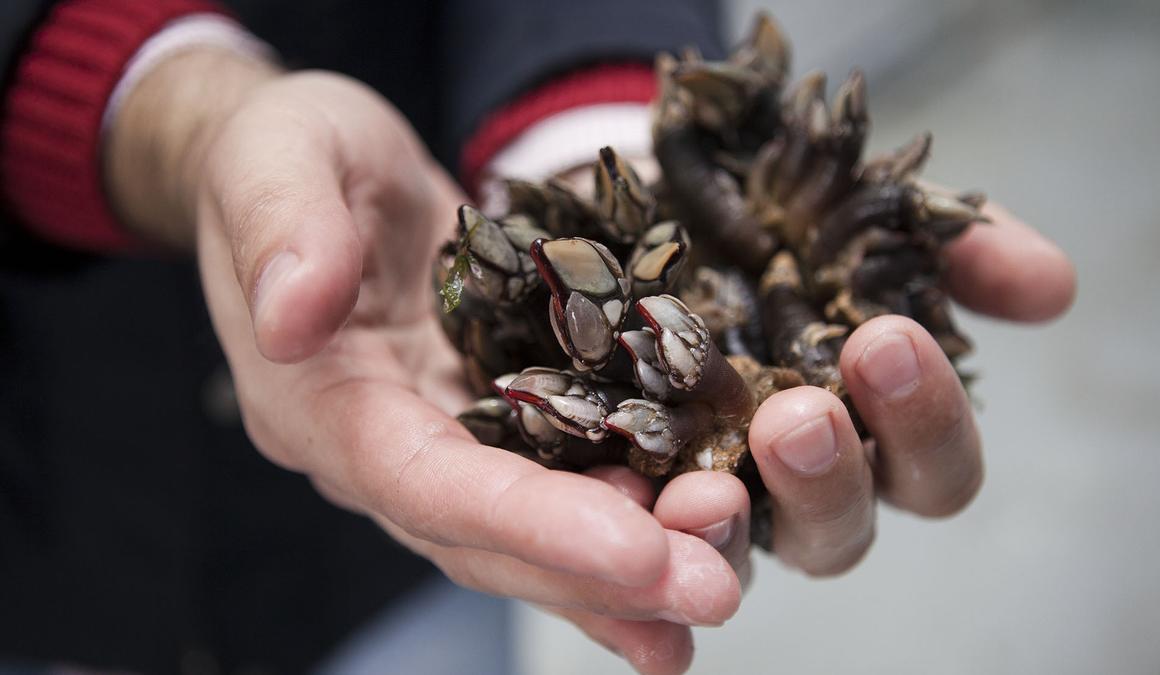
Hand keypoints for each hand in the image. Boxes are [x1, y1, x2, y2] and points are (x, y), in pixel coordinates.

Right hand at [107, 52, 736, 673]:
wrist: (308, 168)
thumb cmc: (284, 149)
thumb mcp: (275, 154)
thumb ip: (281, 224)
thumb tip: (292, 314)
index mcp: (322, 400)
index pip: (426, 481)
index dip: (527, 523)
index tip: (634, 550)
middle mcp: (382, 447)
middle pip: (489, 537)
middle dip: (599, 573)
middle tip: (710, 590)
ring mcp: (442, 438)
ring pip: (530, 532)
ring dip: (624, 572)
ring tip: (715, 589)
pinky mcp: (494, 414)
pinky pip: (560, 479)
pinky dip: (625, 522)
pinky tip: (694, 545)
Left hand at [651, 202, 1075, 580]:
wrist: (647, 194)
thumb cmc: (775, 216)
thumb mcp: (863, 208)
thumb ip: (953, 247)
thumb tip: (1050, 284)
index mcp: (873, 432)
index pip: (932, 470)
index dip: (925, 422)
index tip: (888, 338)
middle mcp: (793, 483)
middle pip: (838, 532)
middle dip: (826, 480)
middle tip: (798, 417)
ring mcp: (706, 491)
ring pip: (729, 556)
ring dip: (724, 533)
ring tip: (702, 488)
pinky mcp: (617, 485)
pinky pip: (624, 541)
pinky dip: (627, 538)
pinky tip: (617, 500)